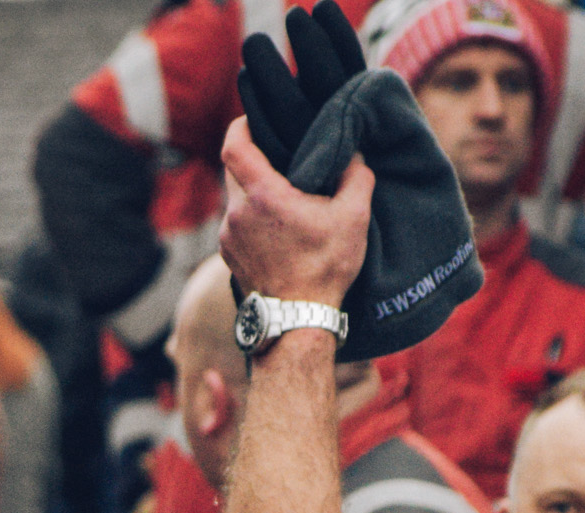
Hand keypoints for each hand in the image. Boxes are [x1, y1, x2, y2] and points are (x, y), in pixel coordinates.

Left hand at [221, 129, 373, 310]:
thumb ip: (356, 176)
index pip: (233, 145)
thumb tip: (354, 155)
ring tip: (285, 196)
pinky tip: (277, 226)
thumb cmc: (325, 269)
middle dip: (255, 159)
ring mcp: (228, 236)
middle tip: (281, 157)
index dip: (240, 125)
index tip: (254, 119)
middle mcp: (236, 213)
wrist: (297, 321)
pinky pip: (236, 223)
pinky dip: (252, 217)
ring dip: (256, 192)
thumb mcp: (354, 217)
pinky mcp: (228, 255)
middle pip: (234, 169)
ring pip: (235, 198)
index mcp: (262, 196)